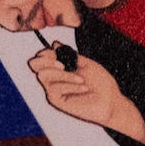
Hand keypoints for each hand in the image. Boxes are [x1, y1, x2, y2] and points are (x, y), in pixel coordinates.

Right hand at [28, 47, 144, 142]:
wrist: (110, 101)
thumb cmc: (101, 84)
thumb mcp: (86, 63)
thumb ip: (70, 55)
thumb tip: (55, 44)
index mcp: (60, 68)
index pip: (41, 57)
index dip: (45, 52)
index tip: (57, 50)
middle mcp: (54, 78)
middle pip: (34, 64)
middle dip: (46, 60)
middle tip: (63, 64)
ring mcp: (54, 90)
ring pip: (43, 75)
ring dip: (63, 74)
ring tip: (81, 79)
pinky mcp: (57, 101)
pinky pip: (55, 88)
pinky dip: (70, 85)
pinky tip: (84, 87)